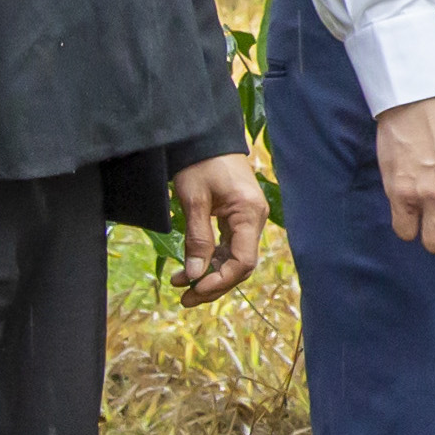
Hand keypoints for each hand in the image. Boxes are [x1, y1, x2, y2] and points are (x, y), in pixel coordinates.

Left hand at [173, 153, 269, 303]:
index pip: (243, 261)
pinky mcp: (237, 217)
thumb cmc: (200, 162)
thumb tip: (194, 275)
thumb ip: (197, 238)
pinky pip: (228, 247)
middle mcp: (254, 219)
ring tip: (180, 288)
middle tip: (184, 299)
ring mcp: (247, 219)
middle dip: (213, 285)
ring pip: (233, 259)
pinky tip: (188, 269)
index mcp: (248, 214)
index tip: (194, 289)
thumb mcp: (194, 199)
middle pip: (240, 265)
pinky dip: (209, 260)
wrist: (205, 135)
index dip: (220, 280)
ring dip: (209, 276)